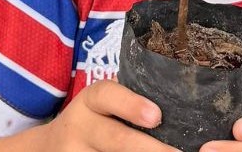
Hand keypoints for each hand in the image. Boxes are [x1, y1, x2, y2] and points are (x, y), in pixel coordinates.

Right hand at [44, 79, 178, 150]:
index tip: (156, 116)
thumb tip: (188, 114)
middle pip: (116, 139)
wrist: (52, 146)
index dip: (131, 105)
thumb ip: (134, 102)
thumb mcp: (106, 104)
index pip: (108, 95)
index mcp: (92, 100)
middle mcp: (81, 126)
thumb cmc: (98, 120)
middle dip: (152, 149)